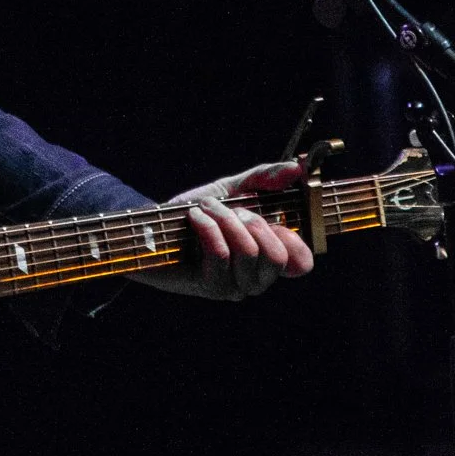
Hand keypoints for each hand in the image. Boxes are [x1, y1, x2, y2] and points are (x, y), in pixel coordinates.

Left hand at [140, 160, 315, 299]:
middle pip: (276, 255)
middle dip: (253, 222)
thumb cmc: (196, 212)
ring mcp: (235, 287)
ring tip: (205, 209)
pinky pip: (221, 254)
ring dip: (224, 219)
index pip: (302, 264)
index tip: (276, 215)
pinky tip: (194, 217)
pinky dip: (207, 227)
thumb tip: (297, 168)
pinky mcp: (210, 287)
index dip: (294, 239)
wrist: (152, 226)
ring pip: (248, 252)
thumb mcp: (231, 189)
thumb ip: (264, 178)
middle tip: (233, 209)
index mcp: (267, 258)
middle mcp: (256, 278)